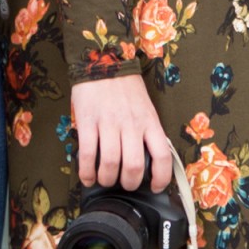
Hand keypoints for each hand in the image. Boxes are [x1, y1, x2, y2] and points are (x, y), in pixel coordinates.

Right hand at [71, 74, 174, 192]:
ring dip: (106, 179)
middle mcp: (131, 125)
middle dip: (129, 184)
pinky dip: (86, 171)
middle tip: (125, 185)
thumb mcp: (146, 108)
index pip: (162, 155)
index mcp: (149, 121)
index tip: (155, 187)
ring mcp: (108, 124)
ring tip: (105, 180)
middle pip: (133, 166)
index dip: (161, 177)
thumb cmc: (126, 88)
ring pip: (109, 164)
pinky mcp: (87, 122)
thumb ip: (147, 131)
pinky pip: (87, 154)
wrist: (104, 61)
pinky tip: (87, 177)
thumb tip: (147, 159)